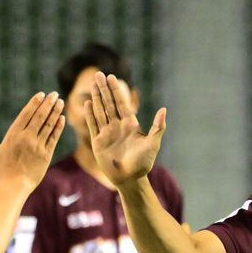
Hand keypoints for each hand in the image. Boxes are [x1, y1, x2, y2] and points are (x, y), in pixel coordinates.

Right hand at [0, 92, 64, 191]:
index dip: (34, 103)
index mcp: (13, 135)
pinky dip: (58, 127)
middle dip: (48, 104)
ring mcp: (37, 146)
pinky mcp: (46, 154)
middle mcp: (26, 138)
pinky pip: (53, 138)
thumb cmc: (2, 170)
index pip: (26, 114)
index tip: (41, 95)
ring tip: (60, 102)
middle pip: (39, 116)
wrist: (14, 186)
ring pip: (48, 125)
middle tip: (54, 94)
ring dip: (55, 112)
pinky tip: (62, 119)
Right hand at [85, 71, 166, 186]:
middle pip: (109, 103)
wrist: (130, 179)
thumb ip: (158, 127)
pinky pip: (93, 125)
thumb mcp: (153, 144)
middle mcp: (117, 126)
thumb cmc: (143, 163)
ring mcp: (107, 133)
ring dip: (96, 98)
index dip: (115, 89)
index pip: (121, 102)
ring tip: (92, 85)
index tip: (111, 76)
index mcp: (130, 124)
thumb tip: (164, 109)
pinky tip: (87, 104)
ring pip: (100, 111)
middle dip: (103, 89)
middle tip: (98, 74)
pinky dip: (90, 115)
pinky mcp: (98, 142)